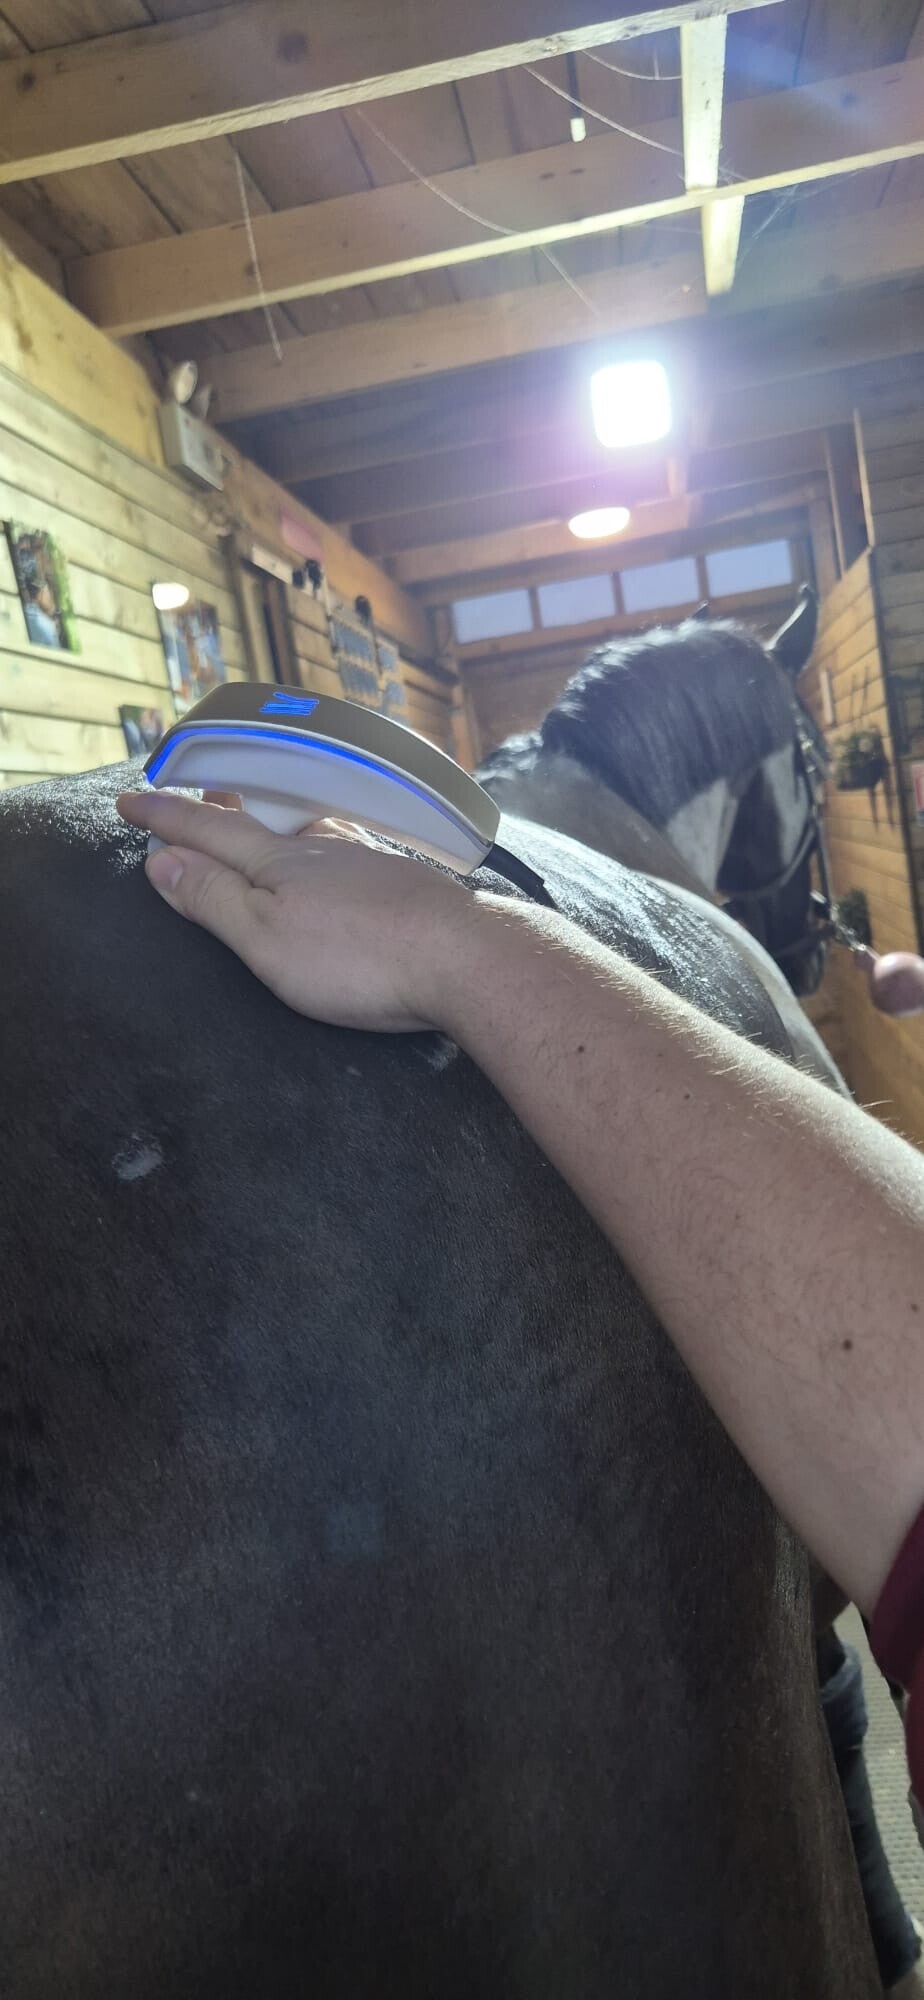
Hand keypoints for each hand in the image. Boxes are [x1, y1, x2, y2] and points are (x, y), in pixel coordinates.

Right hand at [115, 790, 473, 1032]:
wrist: (466, 959)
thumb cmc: (359, 958)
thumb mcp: (266, 938)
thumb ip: (214, 898)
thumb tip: (163, 861)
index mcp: (280, 862)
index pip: (209, 829)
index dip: (167, 817)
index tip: (129, 801)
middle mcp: (323, 848)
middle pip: (261, 821)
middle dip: (222, 807)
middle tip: (198, 789)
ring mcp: (368, 862)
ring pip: (310, 830)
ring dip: (277, 821)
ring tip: (263, 816)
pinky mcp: (404, 884)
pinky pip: (348, 849)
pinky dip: (324, 843)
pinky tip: (339, 853)